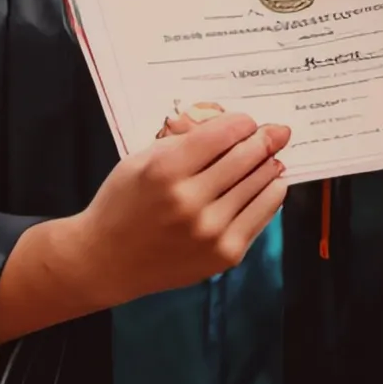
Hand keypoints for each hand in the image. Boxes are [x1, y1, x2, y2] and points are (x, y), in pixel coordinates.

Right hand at [0, 114, 289, 341]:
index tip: (248, 121)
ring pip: (260, 184)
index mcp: (166, 171)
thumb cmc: (123, 203)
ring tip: (273, 156)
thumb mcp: (141, 160)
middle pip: (246, 156)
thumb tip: (233, 128)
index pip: (224, 134)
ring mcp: (210, 231)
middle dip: (265, 139)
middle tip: (276, 132)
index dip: (243, 123)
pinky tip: (270, 183)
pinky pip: (263, 214)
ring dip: (270, 164)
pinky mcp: (225, 254)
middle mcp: (190, 201)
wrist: (106, 261)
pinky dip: (271, 194)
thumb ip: (184, 142)